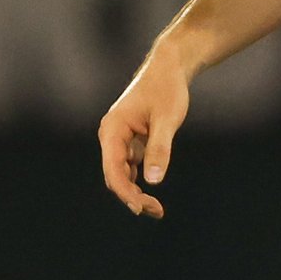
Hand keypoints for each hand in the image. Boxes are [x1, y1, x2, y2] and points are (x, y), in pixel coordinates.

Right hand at [97, 43, 192, 220]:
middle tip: (157, 211)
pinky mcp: (130, 141)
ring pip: (122, 174)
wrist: (169, 68)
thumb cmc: (167, 89)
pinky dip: (140, 182)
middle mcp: (111, 136)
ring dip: (135, 193)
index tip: (141, 208)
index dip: (125, 192)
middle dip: (132, 196)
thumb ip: (159, 149)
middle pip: (115, 175)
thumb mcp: (167, 119)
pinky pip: (130, 168)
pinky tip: (153, 196)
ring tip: (157, 209)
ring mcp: (119, 140)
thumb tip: (153, 181)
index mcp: (113, 130)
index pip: (113, 170)